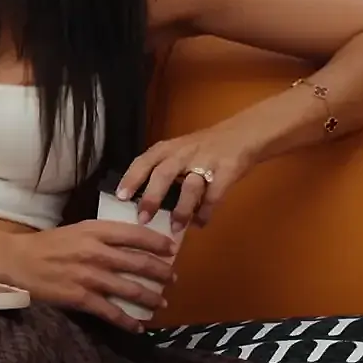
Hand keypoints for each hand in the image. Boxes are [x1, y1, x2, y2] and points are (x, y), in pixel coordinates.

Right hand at [0, 221, 179, 332]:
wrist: (14, 261)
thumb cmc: (44, 245)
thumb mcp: (75, 231)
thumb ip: (100, 236)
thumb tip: (129, 246)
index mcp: (94, 231)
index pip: (135, 234)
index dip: (157, 242)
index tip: (172, 249)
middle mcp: (95, 252)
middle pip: (139, 263)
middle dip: (161, 273)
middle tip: (172, 279)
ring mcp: (89, 276)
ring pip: (130, 289)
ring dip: (150, 298)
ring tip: (161, 303)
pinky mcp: (80, 297)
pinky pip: (111, 312)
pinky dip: (127, 321)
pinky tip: (137, 327)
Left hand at [116, 125, 256, 232]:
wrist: (242, 134)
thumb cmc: (203, 147)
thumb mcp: (178, 152)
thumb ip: (162, 171)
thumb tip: (142, 201)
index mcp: (167, 149)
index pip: (143, 162)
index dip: (131, 179)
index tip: (120, 197)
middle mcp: (183, 153)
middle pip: (163, 174)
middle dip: (152, 198)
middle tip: (143, 219)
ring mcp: (206, 161)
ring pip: (190, 187)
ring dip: (182, 210)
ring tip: (176, 228)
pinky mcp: (227, 170)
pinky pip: (214, 195)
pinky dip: (206, 212)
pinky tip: (200, 223)